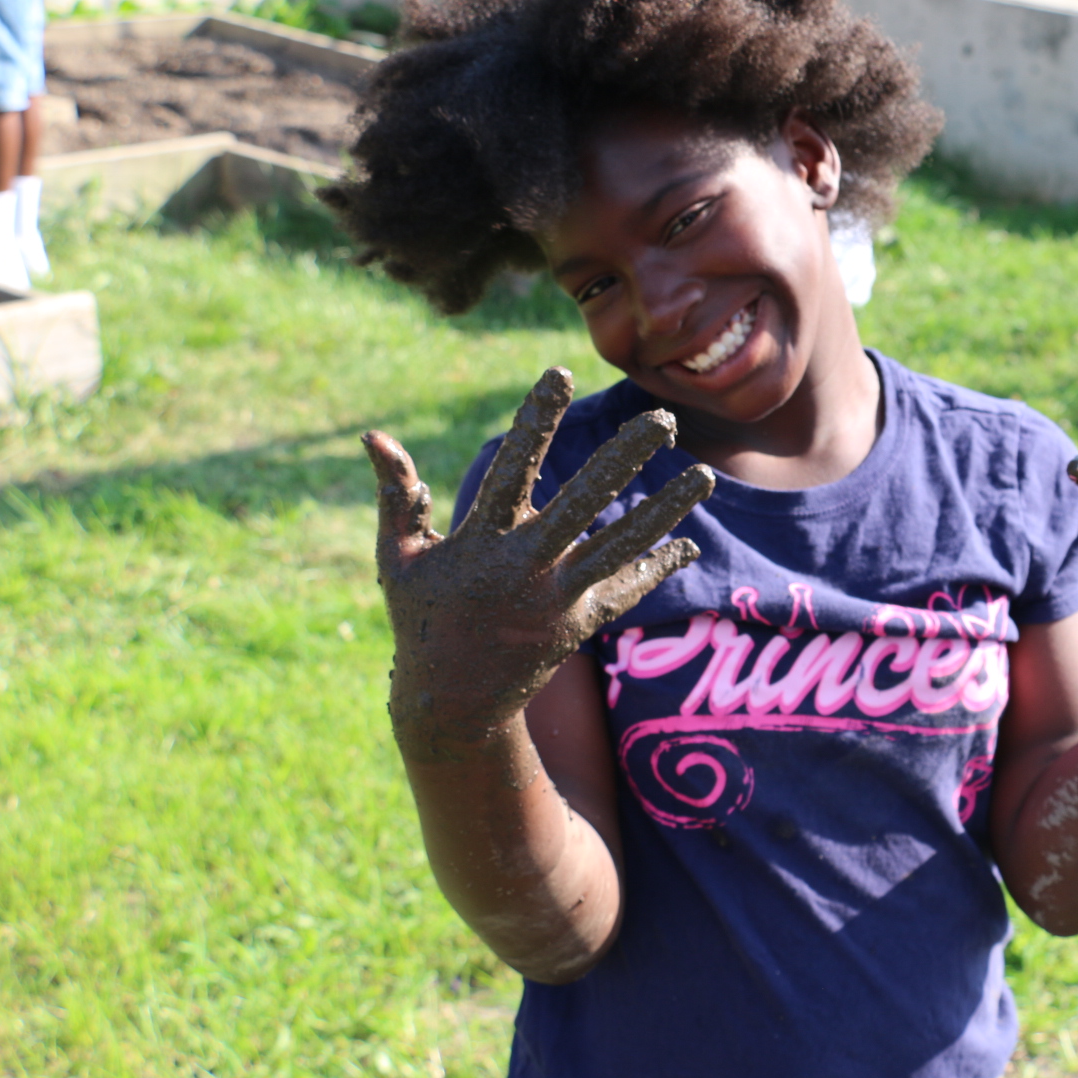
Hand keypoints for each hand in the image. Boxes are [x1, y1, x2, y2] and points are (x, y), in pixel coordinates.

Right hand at [363, 368, 715, 758]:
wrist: (452, 705)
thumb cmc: (419, 617)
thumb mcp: (397, 557)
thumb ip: (395, 494)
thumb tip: (373, 434)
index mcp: (481, 542)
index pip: (512, 467)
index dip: (536, 420)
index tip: (560, 372)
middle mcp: (526, 568)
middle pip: (586, 502)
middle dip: (626, 457)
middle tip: (665, 418)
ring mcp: (559, 599)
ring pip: (623, 546)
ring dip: (665, 509)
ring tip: (704, 474)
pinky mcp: (581, 625)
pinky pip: (627, 591)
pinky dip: (657, 567)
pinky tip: (687, 542)